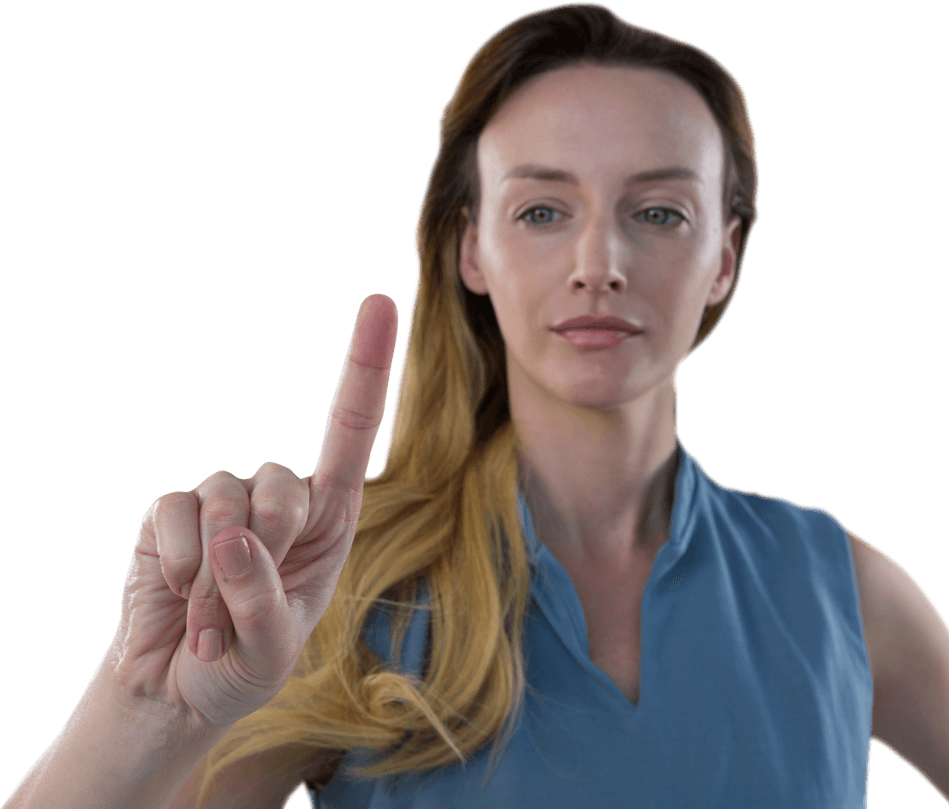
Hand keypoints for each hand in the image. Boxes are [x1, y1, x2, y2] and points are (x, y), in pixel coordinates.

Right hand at [107, 293, 397, 729]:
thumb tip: (236, 534)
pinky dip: (182, 564)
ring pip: (228, 496)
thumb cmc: (243, 666)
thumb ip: (265, 598)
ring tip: (213, 614)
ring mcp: (223, 500)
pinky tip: (181, 596)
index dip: (364, 367)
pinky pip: (177, 512)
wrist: (176, 688)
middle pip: (285, 482)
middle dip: (267, 550)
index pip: (351, 432)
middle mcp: (280, 498)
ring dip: (219, 572)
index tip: (380, 302)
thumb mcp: (275, 648)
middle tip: (245, 606)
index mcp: (329, 518)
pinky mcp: (172, 512)